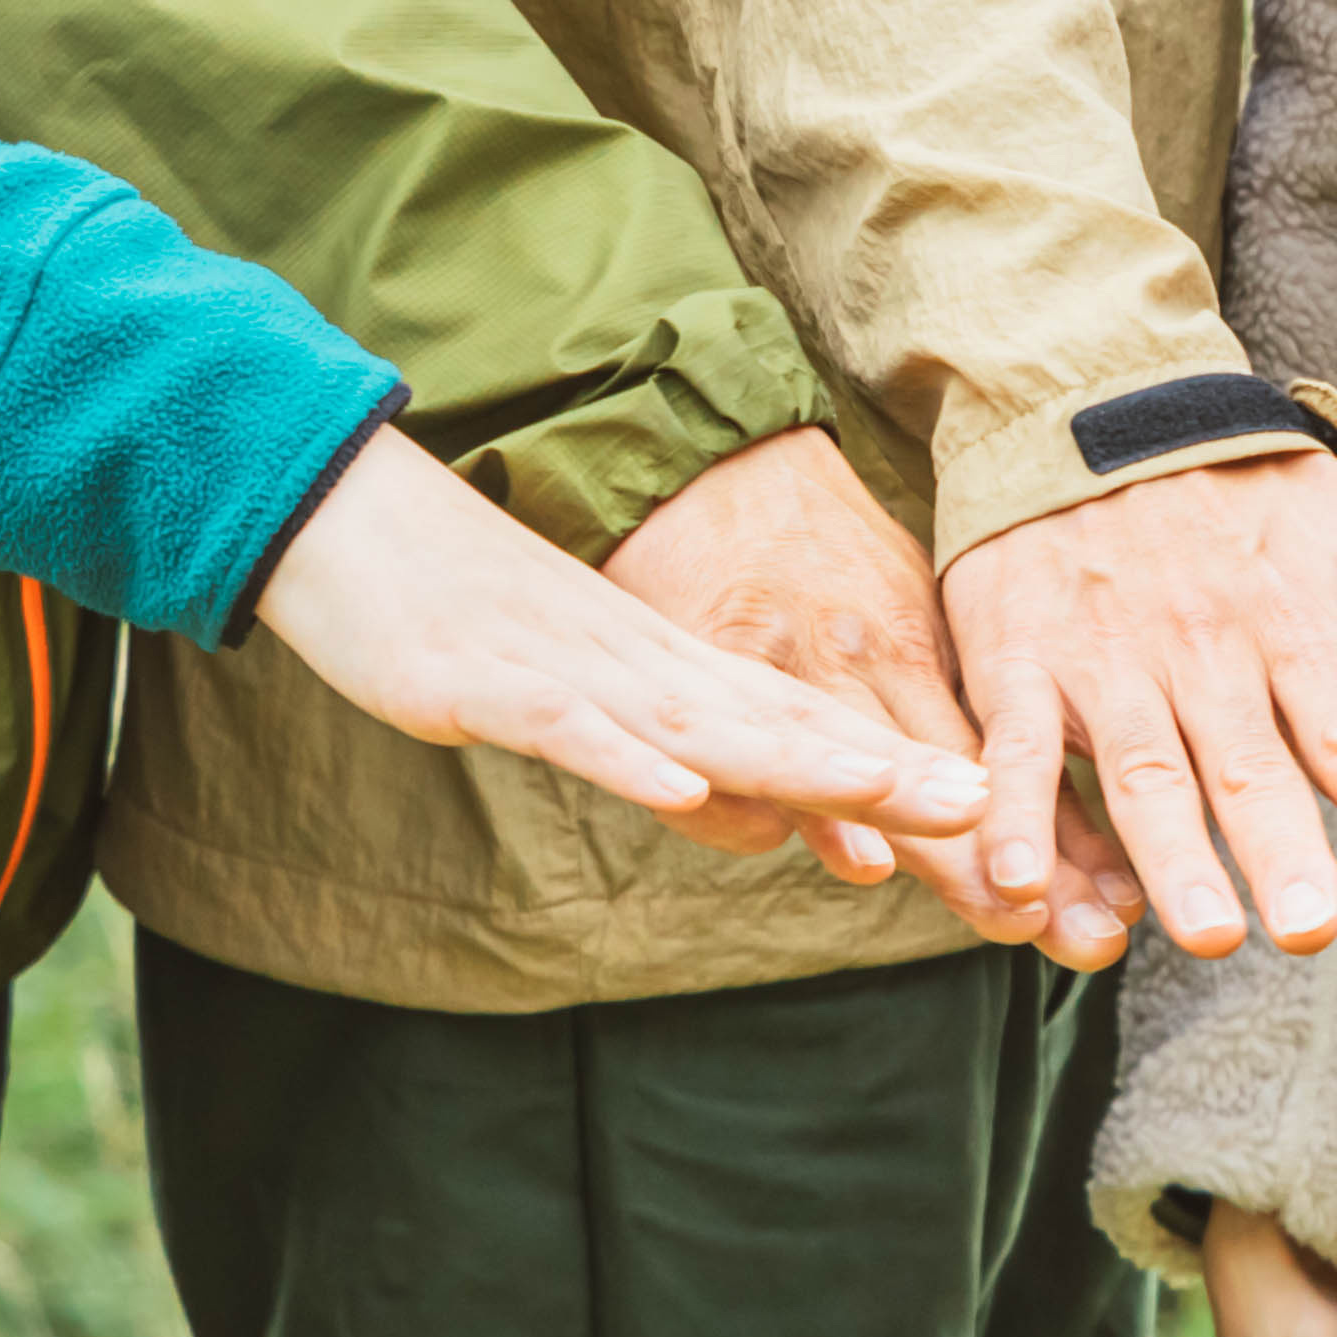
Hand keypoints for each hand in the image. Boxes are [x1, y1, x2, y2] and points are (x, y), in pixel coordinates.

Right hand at [249, 423, 992, 854]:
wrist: (349, 517)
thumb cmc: (461, 617)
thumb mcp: (581, 700)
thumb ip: (674, 753)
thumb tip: (761, 819)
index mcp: (666, 671)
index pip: (801, 724)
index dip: (893, 769)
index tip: (987, 808)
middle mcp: (641, 666)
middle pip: (779, 724)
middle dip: (881, 775)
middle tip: (984, 815)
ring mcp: (571, 670)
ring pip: (700, 723)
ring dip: (792, 762)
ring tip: (883, 794)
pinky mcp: (493, 681)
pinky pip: (572, 726)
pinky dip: (628, 758)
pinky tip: (683, 789)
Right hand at [941, 451, 1336, 958]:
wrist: (1090, 407)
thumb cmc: (1248, 487)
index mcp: (1290, 620)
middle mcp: (1200, 647)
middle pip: (1242, 760)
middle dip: (1276, 843)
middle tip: (1310, 927)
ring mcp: (1104, 661)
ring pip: (1135, 767)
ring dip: (1165, 853)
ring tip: (1201, 928)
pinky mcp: (1018, 666)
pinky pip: (1012, 752)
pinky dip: (1011, 820)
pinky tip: (1018, 890)